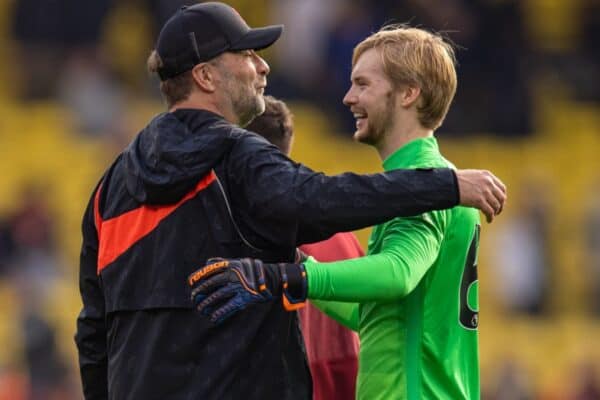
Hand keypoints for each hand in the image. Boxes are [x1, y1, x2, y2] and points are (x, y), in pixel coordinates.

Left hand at [188, 258, 306, 323]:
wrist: (273, 278)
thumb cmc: (252, 270)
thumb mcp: (238, 262)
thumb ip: (222, 262)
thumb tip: (207, 262)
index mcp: (231, 265)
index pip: (210, 270)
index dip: (198, 276)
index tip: (190, 283)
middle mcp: (234, 275)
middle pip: (211, 283)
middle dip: (200, 292)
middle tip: (193, 298)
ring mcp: (239, 287)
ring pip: (218, 296)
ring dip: (207, 303)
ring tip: (200, 309)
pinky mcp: (245, 298)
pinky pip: (229, 306)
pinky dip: (220, 313)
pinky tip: (213, 318)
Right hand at [455, 169, 506, 222]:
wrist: (449, 184)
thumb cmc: (456, 180)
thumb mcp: (472, 176)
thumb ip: (481, 181)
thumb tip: (485, 191)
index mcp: (487, 175)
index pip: (502, 188)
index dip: (502, 196)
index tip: (500, 202)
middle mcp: (488, 183)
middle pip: (501, 197)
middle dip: (501, 205)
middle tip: (497, 211)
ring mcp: (485, 192)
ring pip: (496, 205)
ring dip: (495, 212)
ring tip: (492, 216)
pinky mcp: (479, 201)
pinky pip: (490, 211)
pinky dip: (490, 217)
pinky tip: (489, 220)